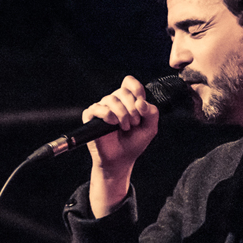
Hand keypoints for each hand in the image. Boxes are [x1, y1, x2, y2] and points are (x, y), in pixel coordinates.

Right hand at [85, 76, 159, 216]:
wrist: (120, 160)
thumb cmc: (134, 143)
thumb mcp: (150, 128)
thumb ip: (151, 113)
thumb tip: (140, 102)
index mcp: (128, 101)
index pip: (130, 83)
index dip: (136, 89)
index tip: (141, 103)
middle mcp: (115, 102)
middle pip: (122, 91)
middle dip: (132, 108)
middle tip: (135, 123)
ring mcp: (102, 108)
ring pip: (110, 98)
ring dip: (122, 114)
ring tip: (125, 127)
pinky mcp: (91, 117)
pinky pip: (97, 108)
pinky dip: (107, 115)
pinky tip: (113, 124)